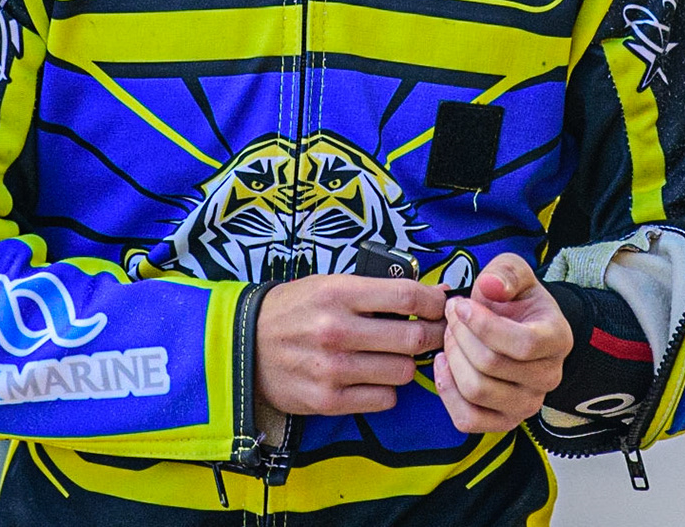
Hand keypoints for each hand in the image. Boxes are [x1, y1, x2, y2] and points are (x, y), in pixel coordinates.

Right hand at [255, 275, 445, 428]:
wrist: (245, 345)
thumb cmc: (295, 309)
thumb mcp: (329, 284)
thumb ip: (378, 290)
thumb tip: (436, 293)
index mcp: (337, 293)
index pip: (407, 296)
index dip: (435, 302)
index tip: (440, 306)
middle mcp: (335, 330)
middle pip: (413, 338)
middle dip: (431, 336)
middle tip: (430, 334)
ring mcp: (332, 369)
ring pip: (403, 371)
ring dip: (405, 364)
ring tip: (391, 355)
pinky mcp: (328, 400)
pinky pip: (384, 399)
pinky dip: (386, 389)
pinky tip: (371, 377)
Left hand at [435, 253, 571, 432]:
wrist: (520, 326)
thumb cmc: (516, 300)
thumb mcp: (514, 272)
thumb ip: (505, 272)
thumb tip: (490, 286)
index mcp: (556, 339)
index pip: (522, 343)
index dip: (483, 324)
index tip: (461, 305)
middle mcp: (548, 377)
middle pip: (491, 365)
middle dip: (460, 335)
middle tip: (452, 317)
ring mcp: (528, 404)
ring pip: (476, 391)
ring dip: (452, 358)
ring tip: (450, 337)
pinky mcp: (504, 421)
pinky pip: (467, 419)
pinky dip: (447, 391)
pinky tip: (444, 364)